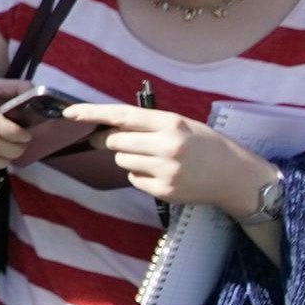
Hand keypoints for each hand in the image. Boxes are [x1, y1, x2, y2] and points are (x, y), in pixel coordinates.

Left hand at [59, 104, 277, 214]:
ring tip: (157, 159)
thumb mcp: (180, 125)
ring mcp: (165, 171)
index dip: (92, 113)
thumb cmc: (205, 145)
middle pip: (115, 142)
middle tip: (131, 143)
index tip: (69, 114)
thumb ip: (146, 125)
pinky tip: (162, 174)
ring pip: (122, 162)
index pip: (122, 115)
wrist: (234, 175)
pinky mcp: (163, 191)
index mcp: (170, 123)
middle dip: (115, 142)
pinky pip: (134, 180)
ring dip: (130, 159)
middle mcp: (167, 146)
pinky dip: (141, 176)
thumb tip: (107, 130)